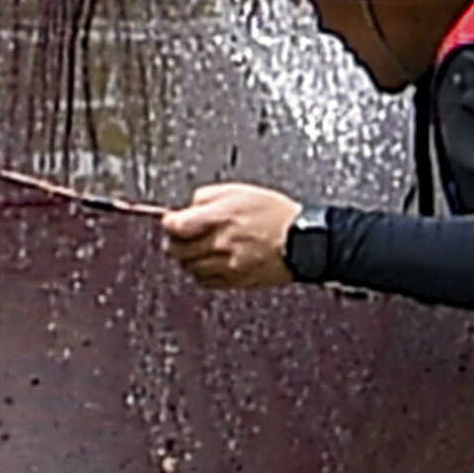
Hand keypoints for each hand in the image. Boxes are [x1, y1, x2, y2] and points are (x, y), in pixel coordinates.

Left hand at [162, 183, 301, 289]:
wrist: (303, 242)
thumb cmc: (276, 214)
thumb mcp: (240, 191)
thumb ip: (207, 196)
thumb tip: (187, 207)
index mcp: (220, 218)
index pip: (175, 226)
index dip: (169, 222)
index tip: (172, 221)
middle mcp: (219, 244)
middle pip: (176, 250)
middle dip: (176, 241)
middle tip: (184, 236)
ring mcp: (226, 266)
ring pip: (189, 268)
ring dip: (190, 258)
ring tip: (203, 248)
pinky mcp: (235, 281)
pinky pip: (205, 282)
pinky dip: (203, 272)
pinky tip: (213, 262)